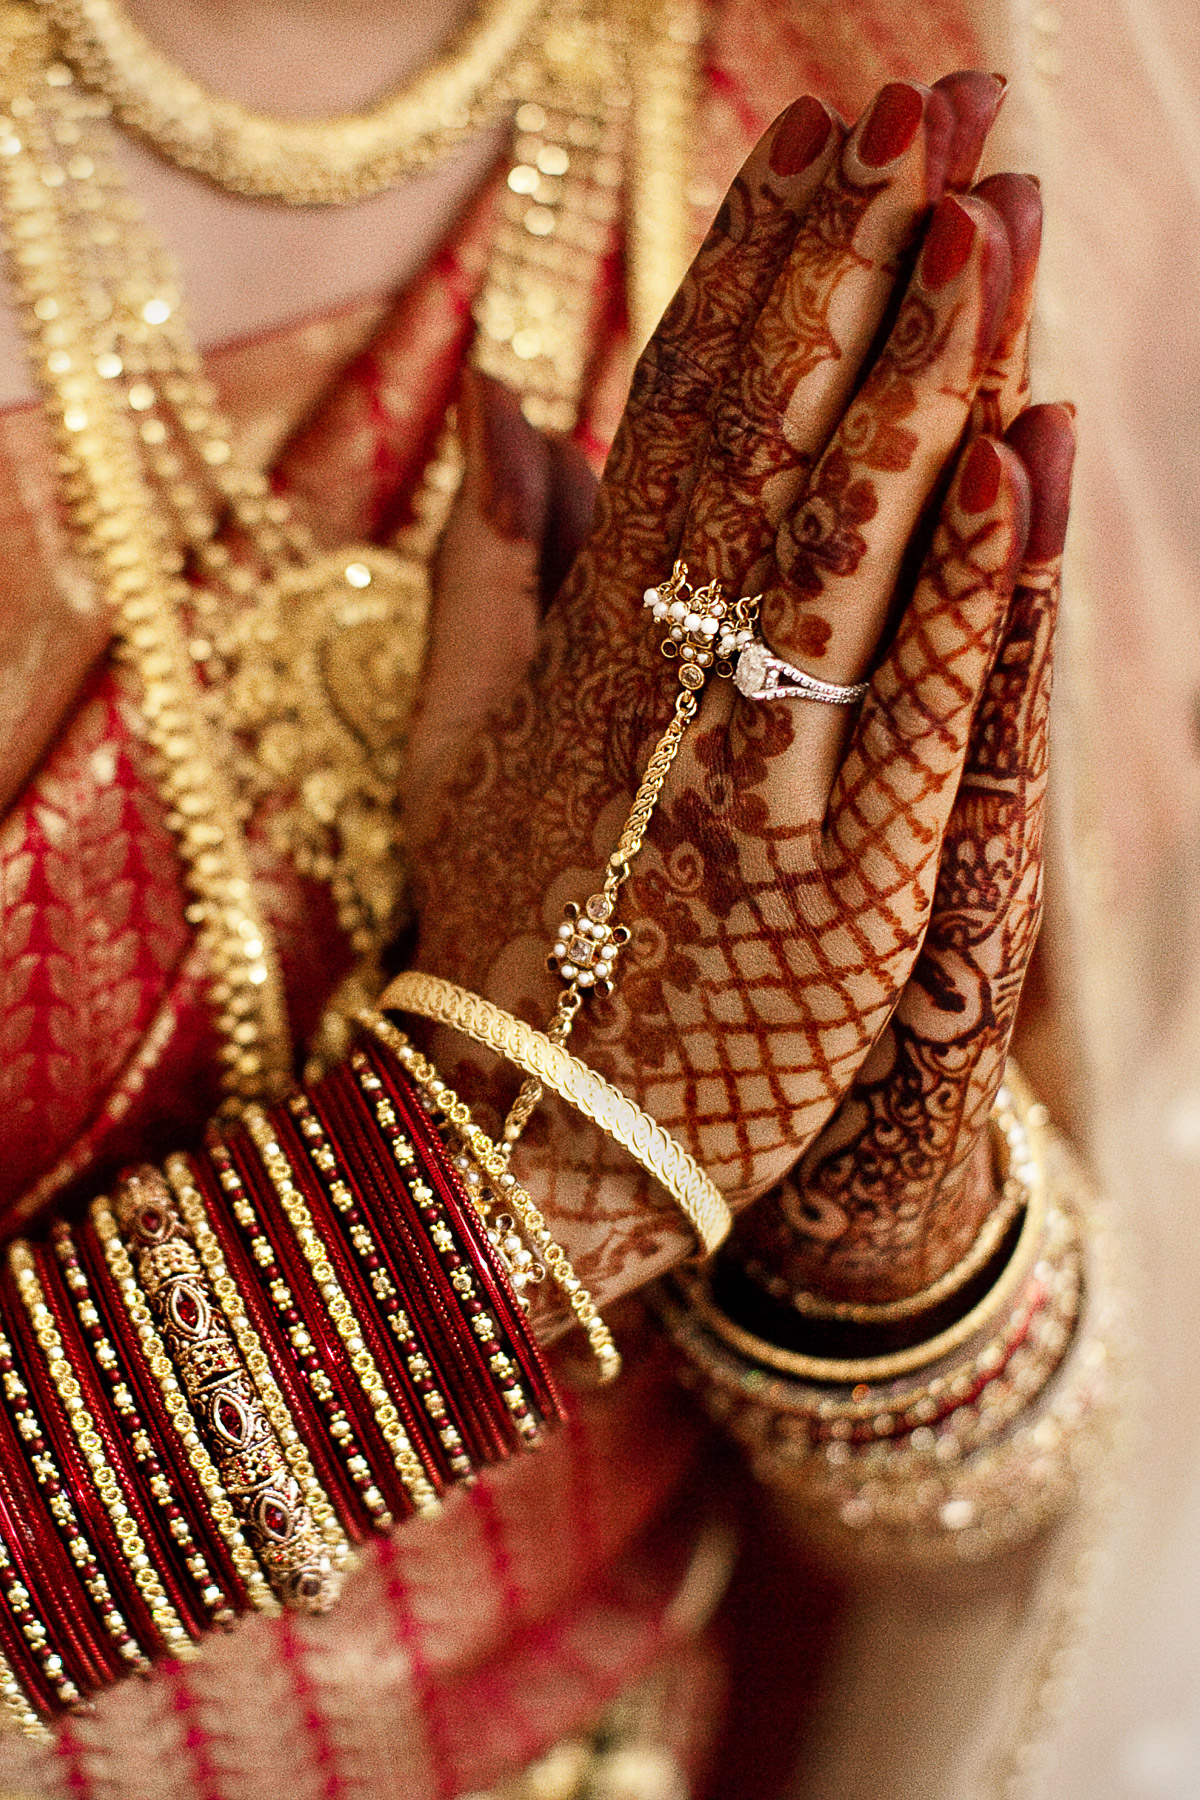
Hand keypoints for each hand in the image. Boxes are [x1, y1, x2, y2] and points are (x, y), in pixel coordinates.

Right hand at [397, 74, 1040, 1324]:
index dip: (750, 263)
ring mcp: (759, 782)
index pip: (675, 411)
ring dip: (923, 376)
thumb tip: (502, 392)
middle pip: (770, 443)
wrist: (520, 1142)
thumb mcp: (455, 743)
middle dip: (856, 263)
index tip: (811, 132)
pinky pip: (908, 718)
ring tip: (990, 216)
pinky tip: (1019, 453)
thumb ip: (485, 565)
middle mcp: (670, 686)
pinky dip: (964, 587)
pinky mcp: (841, 887)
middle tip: (933, 103)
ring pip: (844, 549)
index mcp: (588, 643)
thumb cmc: (502, 942)